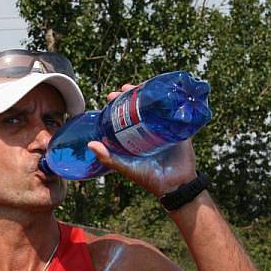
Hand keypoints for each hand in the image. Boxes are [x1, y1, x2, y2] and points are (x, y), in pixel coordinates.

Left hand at [87, 83, 197, 197]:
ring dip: (149, 93)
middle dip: (132, 95)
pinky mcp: (180, 127)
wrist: (174, 185)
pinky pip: (177, 110)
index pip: (125, 116)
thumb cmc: (149, 178)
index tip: (111, 96)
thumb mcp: (126, 167)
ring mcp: (165, 127)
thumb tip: (90, 144)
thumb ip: (109, 158)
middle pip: (140, 107)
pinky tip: (164, 88)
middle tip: (124, 88)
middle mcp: (150, 130)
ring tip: (140, 85)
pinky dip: (172, 99)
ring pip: (157, 105)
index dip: (118, 105)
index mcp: (136, 138)